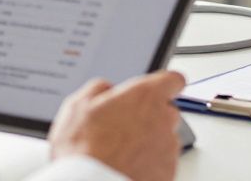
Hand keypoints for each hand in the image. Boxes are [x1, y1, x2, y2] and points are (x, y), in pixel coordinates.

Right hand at [48, 72, 185, 180]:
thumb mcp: (77, 107)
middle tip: (124, 128)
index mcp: (145, 97)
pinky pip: (162, 162)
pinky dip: (150, 164)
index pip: (173, 79)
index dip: (163, 84)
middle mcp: (164, 119)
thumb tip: (105, 88)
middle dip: (150, 116)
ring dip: (149, 142)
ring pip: (165, 138)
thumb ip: (98, 89)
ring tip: (120, 153)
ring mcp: (169, 148)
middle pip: (168, 111)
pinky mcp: (169, 172)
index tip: (155, 90)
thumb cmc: (85, 152)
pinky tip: (126, 167)